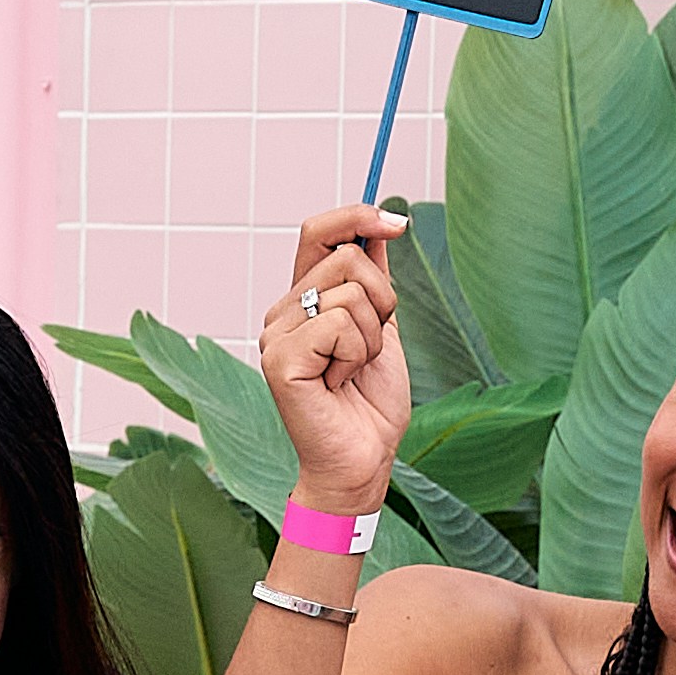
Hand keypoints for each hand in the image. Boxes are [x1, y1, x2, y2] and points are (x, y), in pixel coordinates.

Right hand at [255, 205, 414, 516]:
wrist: (364, 458)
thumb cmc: (370, 403)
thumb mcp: (382, 327)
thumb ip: (373, 278)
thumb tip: (379, 225)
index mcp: (304, 300)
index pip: (318, 231)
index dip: (358, 216)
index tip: (399, 223)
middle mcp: (283, 311)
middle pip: (346, 256)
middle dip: (383, 300)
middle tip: (370, 347)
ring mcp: (276, 334)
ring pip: (350, 293)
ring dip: (372, 337)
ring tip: (353, 371)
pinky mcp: (280, 359)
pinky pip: (339, 325)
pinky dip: (356, 355)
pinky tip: (339, 383)